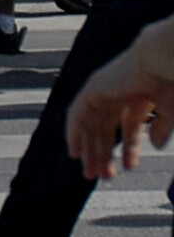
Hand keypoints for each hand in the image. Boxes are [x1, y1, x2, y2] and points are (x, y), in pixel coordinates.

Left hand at [66, 40, 173, 180]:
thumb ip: (162, 127)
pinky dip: (73, 133)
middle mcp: (120, 93)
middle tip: (100, 176)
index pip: (129, 126)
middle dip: (103, 154)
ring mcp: (104, 89)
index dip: (129, 149)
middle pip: (104, 129)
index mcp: (140, 96)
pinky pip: (77, 115)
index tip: (128, 168)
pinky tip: (74, 152)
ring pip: (90, 125)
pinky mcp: (92, 89)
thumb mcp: (170, 110)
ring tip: (90, 173)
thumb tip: (155, 145)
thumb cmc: (172, 81)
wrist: (162, 60)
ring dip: (89, 150)